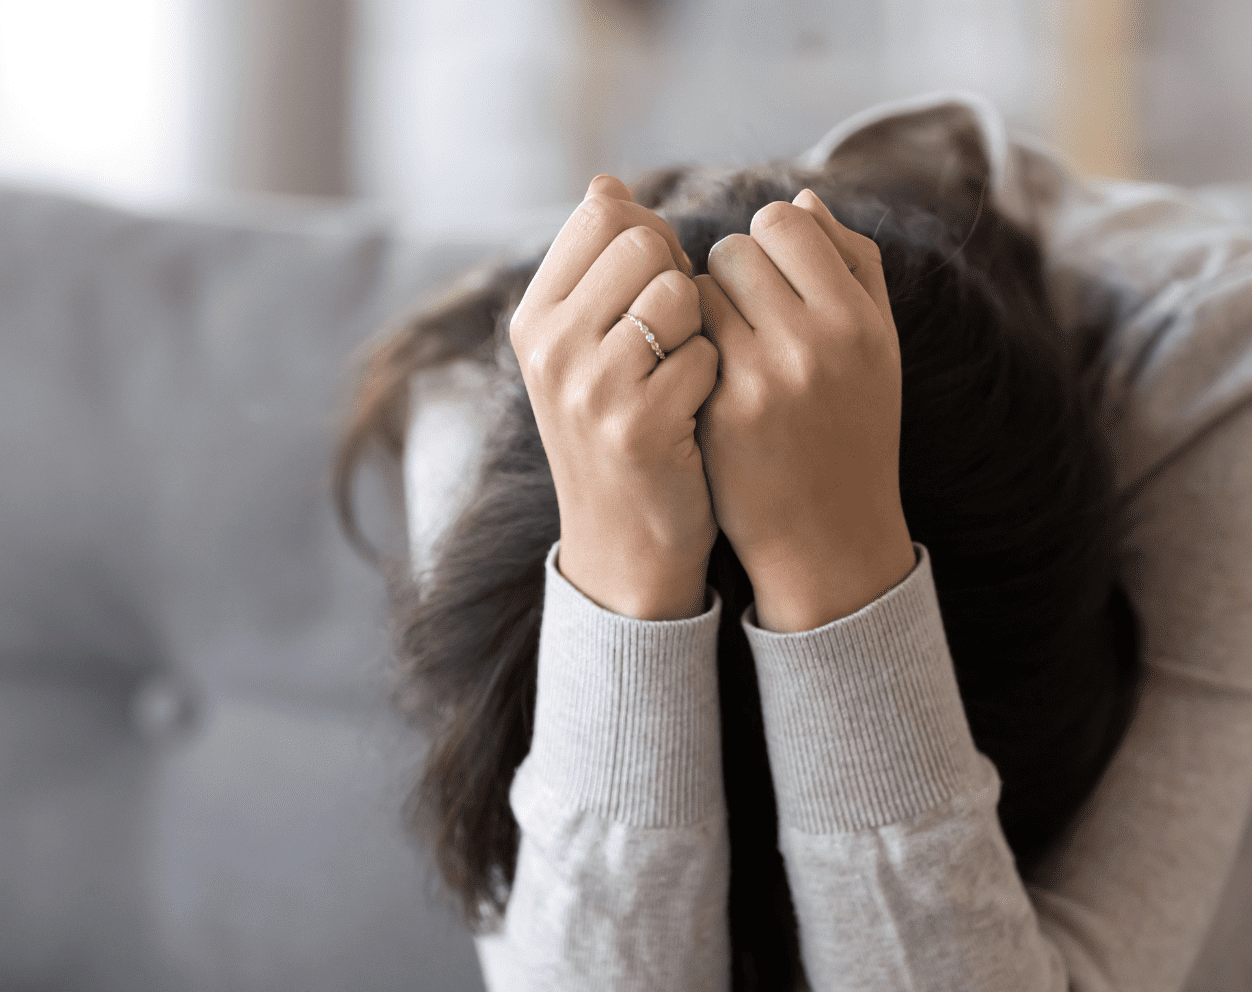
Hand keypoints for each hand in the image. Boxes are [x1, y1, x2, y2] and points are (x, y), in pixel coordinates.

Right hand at [510, 175, 718, 619]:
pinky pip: (708, 353)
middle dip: (679, 279)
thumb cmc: (620, 434)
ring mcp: (591, 386)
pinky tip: (698, 415)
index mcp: (534, 318)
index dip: (653, 237)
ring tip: (683, 376)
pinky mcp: (640, 425)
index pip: (604, 214)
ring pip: (680, 293)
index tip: (660, 287)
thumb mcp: (584, 352)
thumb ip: (596, 271)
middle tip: (678, 337)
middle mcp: (550, 347)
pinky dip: (718, 378)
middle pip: (645, 243)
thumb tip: (606, 183)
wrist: (625, 548)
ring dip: (702, 329)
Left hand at [695, 189, 915, 631]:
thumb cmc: (854, 428)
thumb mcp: (878, 346)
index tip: (770, 273)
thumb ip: (852, 265)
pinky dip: (683, 346)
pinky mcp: (718, 412)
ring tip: (724, 344)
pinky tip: (702, 374)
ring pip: (696, 290)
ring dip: (699, 306)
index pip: (784, 221)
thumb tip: (802, 198)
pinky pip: (680, 340)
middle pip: (734, 249)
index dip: (768, 240)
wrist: (830, 535)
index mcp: (858, 319)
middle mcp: (814, 343)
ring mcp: (762, 379)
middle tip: (743, 311)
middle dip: (730, 273)